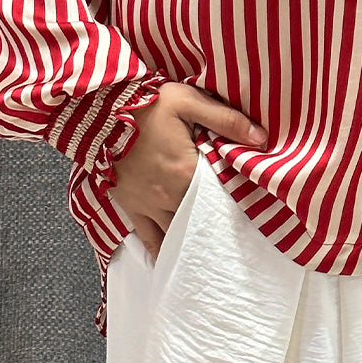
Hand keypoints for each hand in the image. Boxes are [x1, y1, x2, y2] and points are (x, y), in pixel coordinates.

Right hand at [112, 82, 267, 258]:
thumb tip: (261, 137)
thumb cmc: (146, 104)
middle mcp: (169, 195)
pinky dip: (160, 251)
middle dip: (215, 224)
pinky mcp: (131, 206)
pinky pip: (148, 237)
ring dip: (191, 240)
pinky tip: (170, 261)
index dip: (235, 202)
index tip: (249, 209)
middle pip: (200, 219)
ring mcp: (149, 204)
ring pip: (177, 233)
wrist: (100, 111)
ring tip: (208, 251)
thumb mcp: (189, 101)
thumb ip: (227, 119)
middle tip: (233, 235)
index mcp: (187, 172)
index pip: (220, 197)